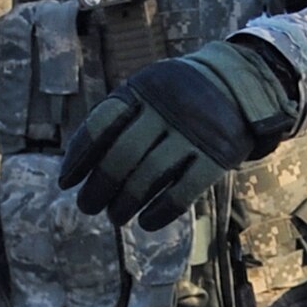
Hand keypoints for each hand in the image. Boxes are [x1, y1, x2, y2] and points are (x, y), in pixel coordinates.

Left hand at [59, 38, 297, 230]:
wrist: (241, 83)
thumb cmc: (179, 96)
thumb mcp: (148, 90)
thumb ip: (118, 117)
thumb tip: (77, 165)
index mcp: (142, 89)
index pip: (100, 124)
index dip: (79, 155)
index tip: (66, 182)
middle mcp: (167, 108)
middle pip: (122, 154)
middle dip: (99, 187)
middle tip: (88, 207)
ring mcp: (194, 132)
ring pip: (149, 176)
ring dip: (125, 203)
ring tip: (115, 217)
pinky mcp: (218, 155)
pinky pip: (184, 191)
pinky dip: (161, 211)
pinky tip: (146, 223)